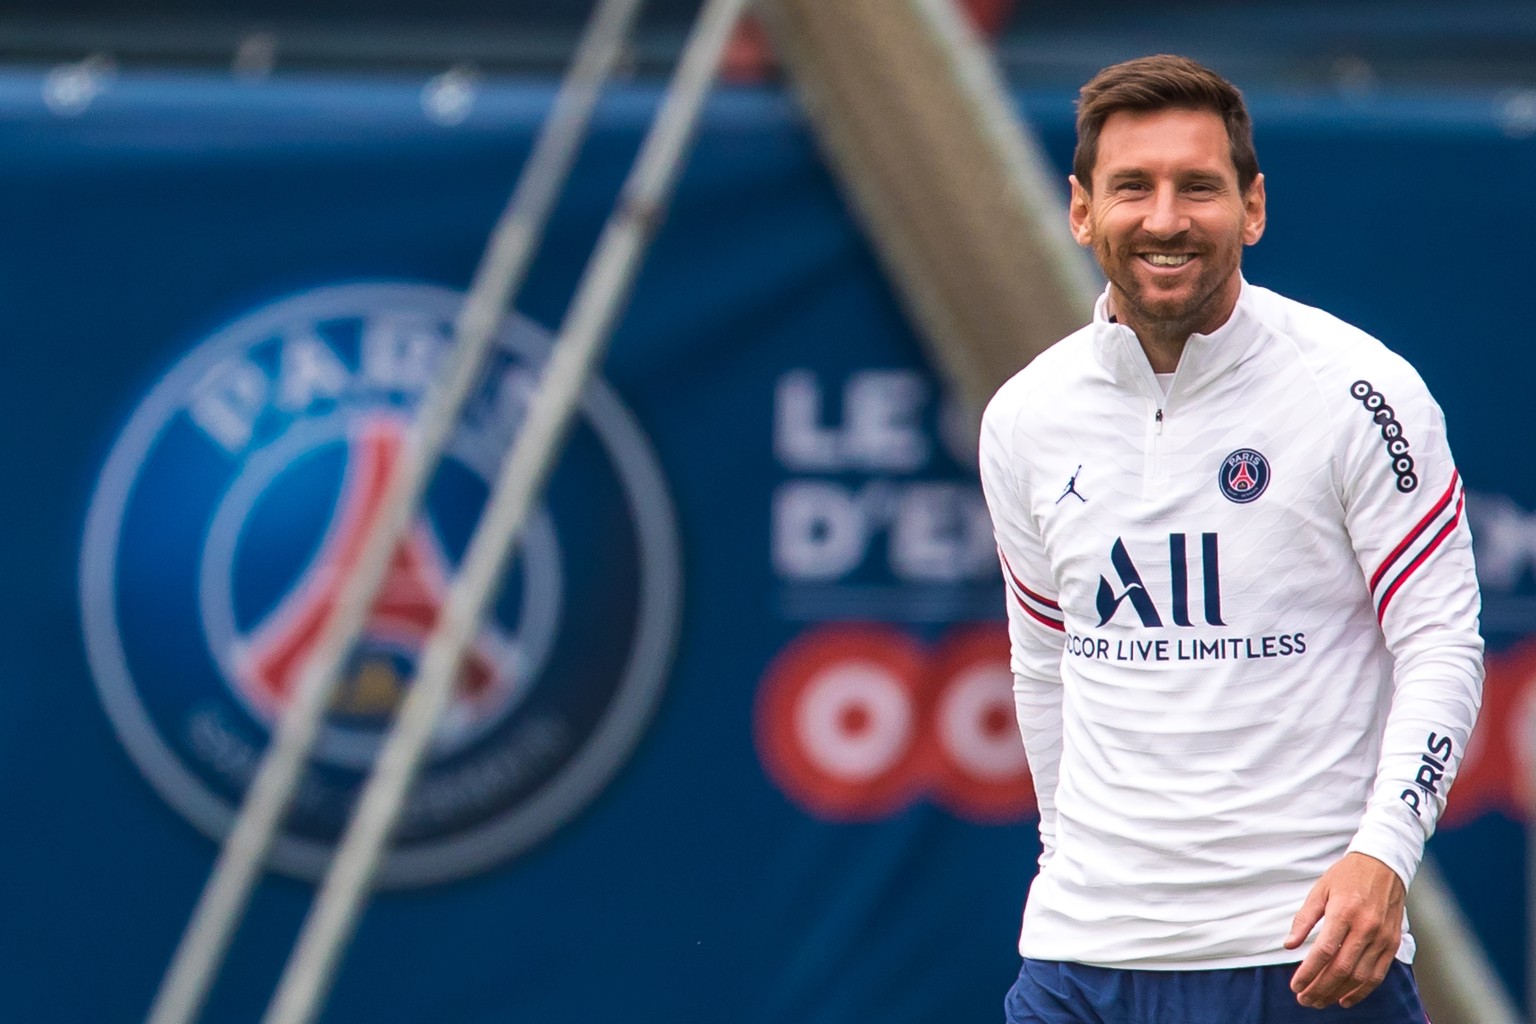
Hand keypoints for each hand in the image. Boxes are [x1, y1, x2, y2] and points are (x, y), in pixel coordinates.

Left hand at [1283, 852, 1405, 1008]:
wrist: (1384, 864)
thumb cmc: (1347, 876)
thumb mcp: (1320, 890)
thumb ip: (1304, 919)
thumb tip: (1289, 945)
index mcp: (1344, 912)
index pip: (1324, 951)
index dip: (1308, 972)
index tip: (1296, 985)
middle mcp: (1366, 928)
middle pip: (1342, 968)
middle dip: (1321, 988)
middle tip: (1305, 999)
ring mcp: (1382, 937)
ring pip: (1360, 976)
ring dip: (1339, 993)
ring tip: (1321, 1001)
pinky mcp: (1393, 943)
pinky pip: (1378, 974)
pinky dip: (1362, 990)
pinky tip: (1346, 997)